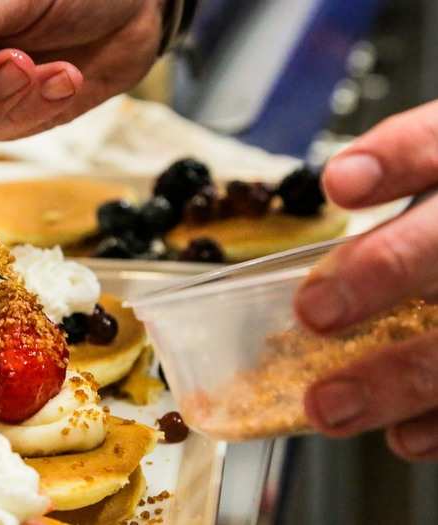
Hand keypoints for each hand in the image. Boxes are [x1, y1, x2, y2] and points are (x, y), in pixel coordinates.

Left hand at [294, 101, 437, 460]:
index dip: (394, 159)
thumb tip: (297, 259)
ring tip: (328, 405)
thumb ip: (380, 201)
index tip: (341, 182)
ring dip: (397, 377)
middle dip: (385, 270)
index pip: (436, 144)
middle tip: (315, 312)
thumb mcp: (422, 189)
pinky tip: (401, 434)